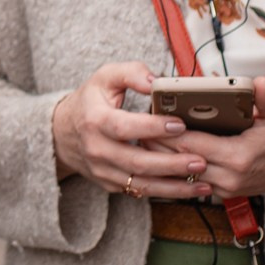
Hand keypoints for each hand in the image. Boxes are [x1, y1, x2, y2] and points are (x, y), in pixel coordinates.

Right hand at [52, 62, 209, 197]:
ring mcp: (102, 170)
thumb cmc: (90, 102)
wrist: (62, 132)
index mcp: (95, 120)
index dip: (152, 127)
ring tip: (202, 183)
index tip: (179, 124)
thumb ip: (131, 73)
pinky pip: (139, 191)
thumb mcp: (105, 78)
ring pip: (140, 183)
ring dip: (174, 186)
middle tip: (200, 160)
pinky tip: (188, 189)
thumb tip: (156, 82)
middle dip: (171, 164)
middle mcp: (96, 148)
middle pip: (136, 162)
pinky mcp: (109, 184)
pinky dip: (165, 192)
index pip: (124, 127)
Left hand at [153, 78, 264, 197]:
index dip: (167, 131)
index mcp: (238, 156)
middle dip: (157, 144)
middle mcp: (229, 177)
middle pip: (180, 160)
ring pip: (182, 174)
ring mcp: (225, 188)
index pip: (191, 143)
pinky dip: (176, 168)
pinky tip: (160, 154)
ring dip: (162, 158)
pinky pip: (191, 181)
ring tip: (141, 137)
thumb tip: (260, 82)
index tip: (148, 118)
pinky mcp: (223, 193)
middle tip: (135, 125)